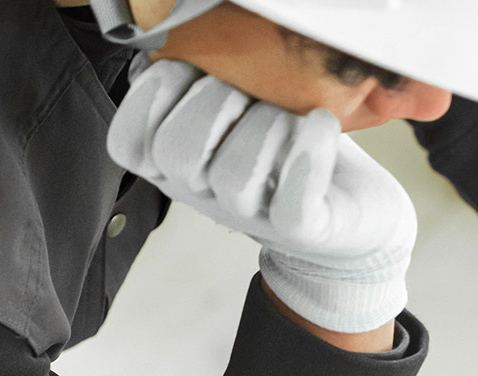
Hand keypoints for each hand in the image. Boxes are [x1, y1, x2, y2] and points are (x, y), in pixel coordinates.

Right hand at [106, 59, 415, 332]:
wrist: (350, 207)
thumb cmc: (288, 149)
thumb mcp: (236, 110)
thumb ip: (200, 84)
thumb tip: (178, 42)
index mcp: (178, 164)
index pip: (127, 144)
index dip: (149, 99)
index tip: (188, 71)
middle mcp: (206, 195)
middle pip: (177, 153)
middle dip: (212, 103)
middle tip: (248, 92)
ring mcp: (252, 217)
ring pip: (234, 176)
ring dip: (265, 126)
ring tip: (291, 114)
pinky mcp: (303, 230)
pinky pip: (293, 202)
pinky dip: (308, 156)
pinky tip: (321, 124)